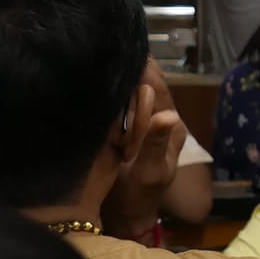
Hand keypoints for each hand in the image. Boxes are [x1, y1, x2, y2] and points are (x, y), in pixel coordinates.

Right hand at [103, 60, 186, 239]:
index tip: (123, 46)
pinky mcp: (123, 127)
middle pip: (142, 82)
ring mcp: (140, 121)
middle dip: (127, 65)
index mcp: (169, 123)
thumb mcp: (151, 171)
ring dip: (116, 76)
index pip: (156, 85)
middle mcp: (157, 117)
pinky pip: (116, 104)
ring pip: (128, 90)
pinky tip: (90, 80)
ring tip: (95, 54)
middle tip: (102, 44)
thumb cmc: (140, 194)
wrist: (124, 215)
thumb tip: (168, 115)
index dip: (142, 65)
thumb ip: (157, 144)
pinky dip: (107, 92)